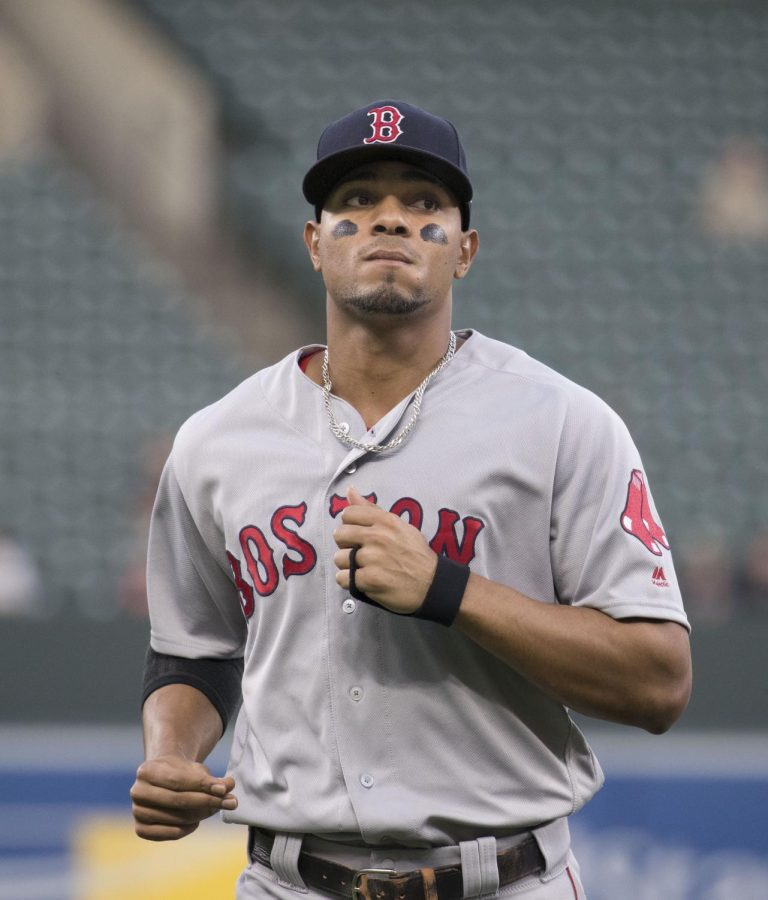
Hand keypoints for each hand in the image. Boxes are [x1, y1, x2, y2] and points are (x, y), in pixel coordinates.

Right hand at [130, 754, 236, 840]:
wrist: (162, 782)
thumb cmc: (181, 774)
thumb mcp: (196, 770)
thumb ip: (213, 778)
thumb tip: (229, 786)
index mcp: (146, 770)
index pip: (178, 780)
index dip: (203, 785)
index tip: (224, 789)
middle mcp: (137, 791)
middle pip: (178, 800)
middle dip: (207, 802)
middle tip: (231, 802)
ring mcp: (137, 812)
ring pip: (177, 818)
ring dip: (201, 814)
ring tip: (215, 808)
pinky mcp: (141, 830)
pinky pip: (171, 833)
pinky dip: (188, 828)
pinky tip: (197, 820)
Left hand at [333, 486, 437, 613]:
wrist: (432, 584)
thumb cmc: (415, 554)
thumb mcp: (399, 525)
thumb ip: (372, 509)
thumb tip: (350, 490)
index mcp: (385, 521)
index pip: (348, 513)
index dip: (349, 524)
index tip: (357, 534)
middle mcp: (377, 537)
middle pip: (339, 534)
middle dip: (345, 544)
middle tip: (357, 552)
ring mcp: (372, 559)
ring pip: (339, 558)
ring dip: (348, 565)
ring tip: (363, 568)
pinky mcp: (369, 580)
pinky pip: (342, 578)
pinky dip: (349, 582)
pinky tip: (362, 581)